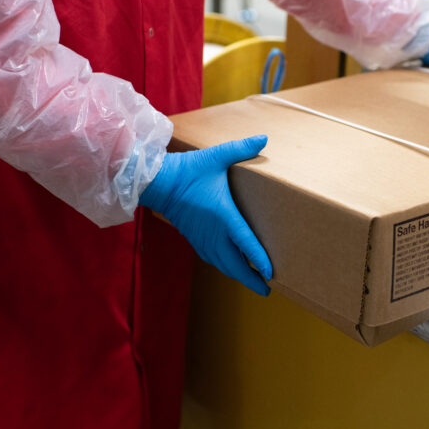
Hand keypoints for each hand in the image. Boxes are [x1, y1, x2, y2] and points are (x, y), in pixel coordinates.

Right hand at [140, 135, 271, 295]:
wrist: (157, 181)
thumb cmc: (188, 170)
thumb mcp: (217, 157)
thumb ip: (242, 148)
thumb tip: (264, 138)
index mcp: (223, 216)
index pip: (245, 243)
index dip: (259, 260)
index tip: (270, 274)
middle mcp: (213, 233)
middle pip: (234, 264)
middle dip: (250, 279)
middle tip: (266, 290)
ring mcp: (202, 238)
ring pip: (222, 264)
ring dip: (236, 274)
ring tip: (252, 282)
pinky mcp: (193, 238)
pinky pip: (212, 258)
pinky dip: (223, 266)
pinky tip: (230, 266)